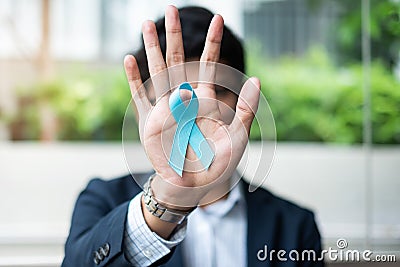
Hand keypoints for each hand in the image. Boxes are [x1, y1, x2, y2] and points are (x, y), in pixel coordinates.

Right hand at [124, 6, 259, 206]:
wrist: (195, 184)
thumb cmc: (218, 162)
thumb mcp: (238, 136)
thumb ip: (246, 108)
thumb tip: (257, 79)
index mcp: (204, 99)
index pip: (208, 64)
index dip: (212, 42)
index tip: (218, 19)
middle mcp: (183, 98)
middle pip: (177, 60)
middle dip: (175, 35)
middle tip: (172, 8)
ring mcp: (164, 108)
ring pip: (157, 71)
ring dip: (152, 48)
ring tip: (147, 24)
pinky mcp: (149, 122)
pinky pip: (140, 96)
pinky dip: (134, 78)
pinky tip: (129, 59)